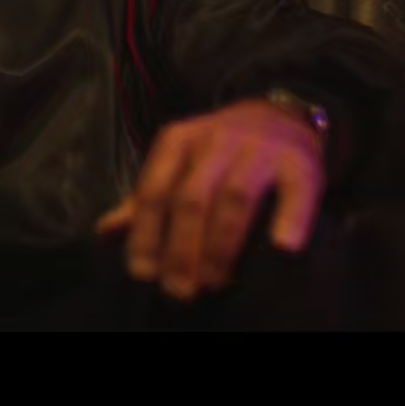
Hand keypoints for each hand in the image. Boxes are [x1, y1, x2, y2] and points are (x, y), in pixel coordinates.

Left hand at [95, 98, 325, 302]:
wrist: (281, 116)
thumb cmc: (220, 151)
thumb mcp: (178, 163)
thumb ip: (146, 198)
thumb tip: (105, 232)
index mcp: (178, 141)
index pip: (154, 191)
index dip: (147, 235)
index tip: (144, 274)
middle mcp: (215, 140)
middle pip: (191, 198)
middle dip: (182, 248)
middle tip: (180, 289)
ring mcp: (259, 149)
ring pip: (234, 197)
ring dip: (222, 244)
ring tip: (215, 282)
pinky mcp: (299, 163)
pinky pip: (294, 193)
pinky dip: (288, 220)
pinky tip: (281, 248)